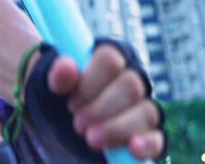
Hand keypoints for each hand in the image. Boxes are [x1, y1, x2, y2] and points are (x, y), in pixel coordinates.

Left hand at [9, 41, 165, 162]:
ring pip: (146, 112)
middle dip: (101, 108)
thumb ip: (55, 74)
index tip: (71, 102)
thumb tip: (67, 67)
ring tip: (91, 139)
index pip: (110, 59)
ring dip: (117, 128)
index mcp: (109, 57)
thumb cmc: (55, 97)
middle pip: (131, 86)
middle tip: (77, 123)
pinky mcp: (146, 135)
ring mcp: (141, 107)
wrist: (56, 124)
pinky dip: (147, 144)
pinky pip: (158, 138)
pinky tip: (133, 149)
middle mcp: (132, 78)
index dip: (90, 82)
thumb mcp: (46, 83)